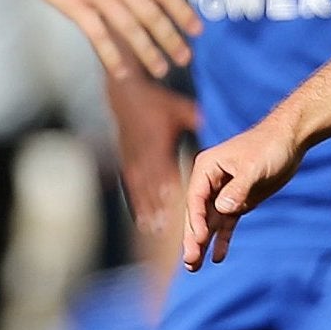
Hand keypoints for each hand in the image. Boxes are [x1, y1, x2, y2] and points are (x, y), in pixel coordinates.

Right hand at [0, 0, 199, 78]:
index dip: (182, 11)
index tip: (196, 29)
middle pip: (151, 13)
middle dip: (171, 38)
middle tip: (185, 58)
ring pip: (129, 27)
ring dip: (148, 52)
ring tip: (161, 70)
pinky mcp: (72, 4)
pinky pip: (98, 35)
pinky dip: (111, 56)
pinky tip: (121, 73)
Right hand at [111, 77, 197, 233]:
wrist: (126, 97)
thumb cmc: (157, 103)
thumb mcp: (178, 107)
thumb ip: (193, 118)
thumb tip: (204, 121)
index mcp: (157, 143)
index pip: (165, 169)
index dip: (170, 188)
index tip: (175, 206)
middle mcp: (143, 156)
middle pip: (152, 186)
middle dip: (160, 208)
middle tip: (167, 231)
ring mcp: (133, 161)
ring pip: (141, 191)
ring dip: (149, 212)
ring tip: (156, 232)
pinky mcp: (128, 164)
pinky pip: (133, 189)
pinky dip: (138, 206)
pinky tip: (143, 223)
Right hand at [182, 116, 302, 270]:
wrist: (289, 140)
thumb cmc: (269, 147)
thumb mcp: (254, 167)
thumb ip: (238, 188)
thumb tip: (221, 209)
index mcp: (207, 168)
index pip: (195, 198)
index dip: (195, 220)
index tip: (199, 239)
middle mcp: (210, 182)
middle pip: (198, 214)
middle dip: (194, 238)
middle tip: (190, 262)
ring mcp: (223, 193)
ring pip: (209, 222)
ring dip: (202, 243)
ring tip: (194, 268)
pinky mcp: (238, 202)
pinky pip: (226, 224)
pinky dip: (222, 240)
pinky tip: (217, 258)